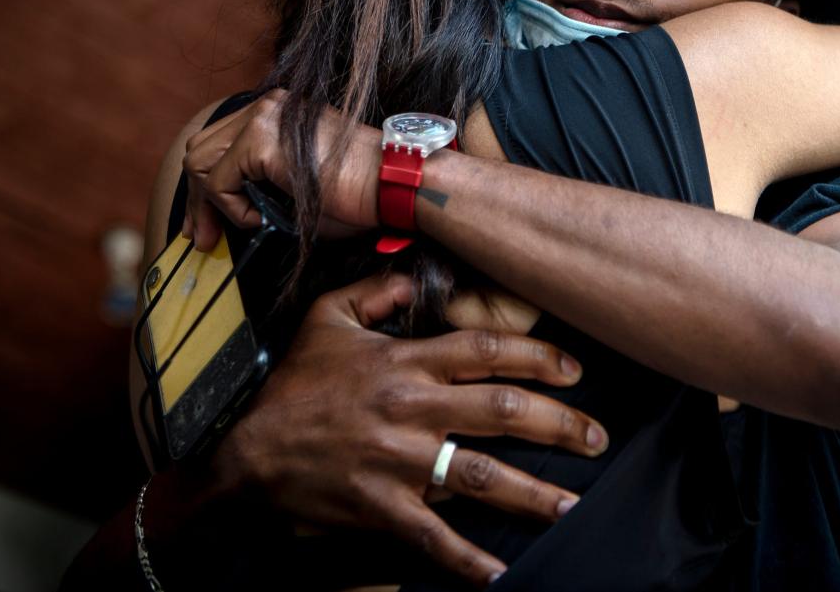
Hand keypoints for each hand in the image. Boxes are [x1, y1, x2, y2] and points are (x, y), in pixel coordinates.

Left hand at [182, 90, 378, 251]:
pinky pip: (218, 182)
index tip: (205, 223)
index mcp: (278, 111)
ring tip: (248, 223)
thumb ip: (264, 183)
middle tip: (203, 237)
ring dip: (216, 203)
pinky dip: (233, 208)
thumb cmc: (359, 192)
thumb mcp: (300, 182)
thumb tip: (228, 210)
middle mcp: (267, 106)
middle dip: (197, 199)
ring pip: (199, 163)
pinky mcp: (262, 141)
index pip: (218, 142)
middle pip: (200, 149)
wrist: (394, 184)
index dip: (205, 186)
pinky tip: (263, 217)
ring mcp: (263, 119)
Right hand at [209, 274, 607, 587]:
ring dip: (534, 492)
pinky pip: (434, 538)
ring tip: (571, 503)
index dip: (538, 358)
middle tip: (596, 437)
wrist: (243, 452)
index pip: (487, 352)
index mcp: (404, 362)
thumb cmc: (290, 387)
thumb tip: (415, 278)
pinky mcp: (382, 508)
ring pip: (482, 475)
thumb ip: (375, 292)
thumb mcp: (325, 319)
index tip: (574, 370)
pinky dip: (469, 561)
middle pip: (503, 412)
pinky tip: (501, 574)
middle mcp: (412, 409)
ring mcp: (399, 462)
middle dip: (559, 423)